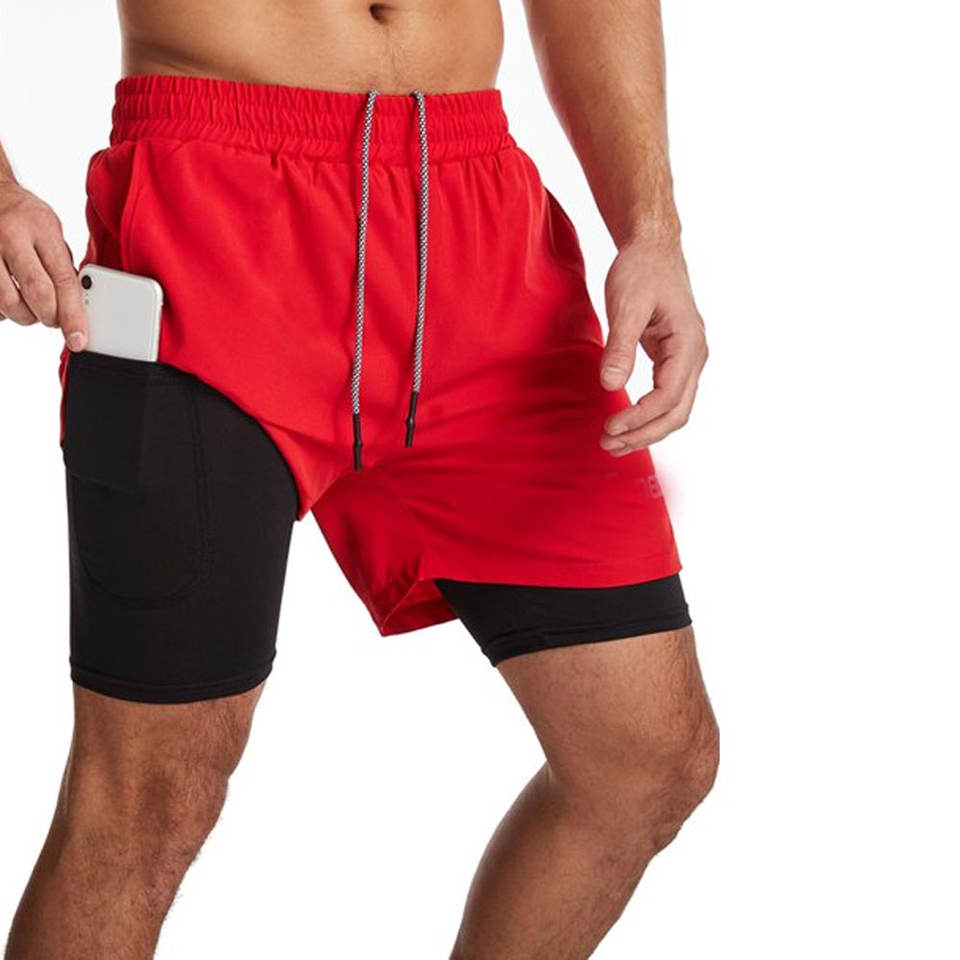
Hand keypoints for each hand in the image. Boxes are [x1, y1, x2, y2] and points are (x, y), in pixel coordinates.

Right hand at [0, 179, 86, 349]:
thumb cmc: (23, 215)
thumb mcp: (50, 230)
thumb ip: (61, 264)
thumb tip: (77, 303)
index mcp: (40, 227)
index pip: (63, 279)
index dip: (73, 314)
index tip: (78, 338)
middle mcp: (11, 235)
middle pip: (36, 292)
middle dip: (49, 316)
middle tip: (53, 319)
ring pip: (7, 301)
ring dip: (24, 316)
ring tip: (31, 310)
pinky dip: (2, 309)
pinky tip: (9, 299)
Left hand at [599, 238, 705, 454]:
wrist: (653, 249)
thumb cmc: (641, 271)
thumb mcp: (626, 305)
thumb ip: (620, 346)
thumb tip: (610, 385)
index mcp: (688, 343)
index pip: (668, 396)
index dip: (639, 417)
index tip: (610, 427)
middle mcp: (695, 355)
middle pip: (677, 412)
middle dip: (645, 434)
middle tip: (608, 445)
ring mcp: (688, 359)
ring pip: (675, 410)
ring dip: (646, 430)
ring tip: (613, 443)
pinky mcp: (674, 359)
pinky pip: (667, 397)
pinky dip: (648, 415)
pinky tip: (625, 424)